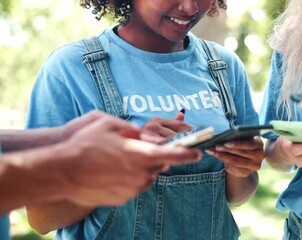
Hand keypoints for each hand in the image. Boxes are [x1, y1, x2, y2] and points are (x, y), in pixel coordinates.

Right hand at [59, 112, 201, 205]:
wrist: (60, 171)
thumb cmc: (84, 144)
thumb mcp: (109, 125)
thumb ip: (132, 130)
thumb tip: (141, 135)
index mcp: (140, 154)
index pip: (172, 154)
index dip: (187, 153)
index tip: (198, 153)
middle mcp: (140, 174)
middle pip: (157, 165)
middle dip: (152, 156)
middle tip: (135, 148)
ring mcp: (131, 189)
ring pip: (145, 176)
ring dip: (139, 168)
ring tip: (117, 159)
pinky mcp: (122, 198)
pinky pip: (133, 186)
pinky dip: (128, 178)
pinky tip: (110, 171)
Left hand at [206, 137, 264, 176]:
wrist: (247, 157)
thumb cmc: (242, 143)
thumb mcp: (243, 138)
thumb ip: (237, 137)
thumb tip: (222, 136)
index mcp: (259, 144)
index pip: (249, 144)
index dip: (237, 144)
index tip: (226, 143)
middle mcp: (259, 156)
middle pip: (241, 154)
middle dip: (227, 150)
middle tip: (216, 146)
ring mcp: (253, 166)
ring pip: (235, 161)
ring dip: (222, 156)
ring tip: (212, 151)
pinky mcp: (246, 173)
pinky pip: (232, 168)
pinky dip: (222, 161)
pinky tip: (215, 156)